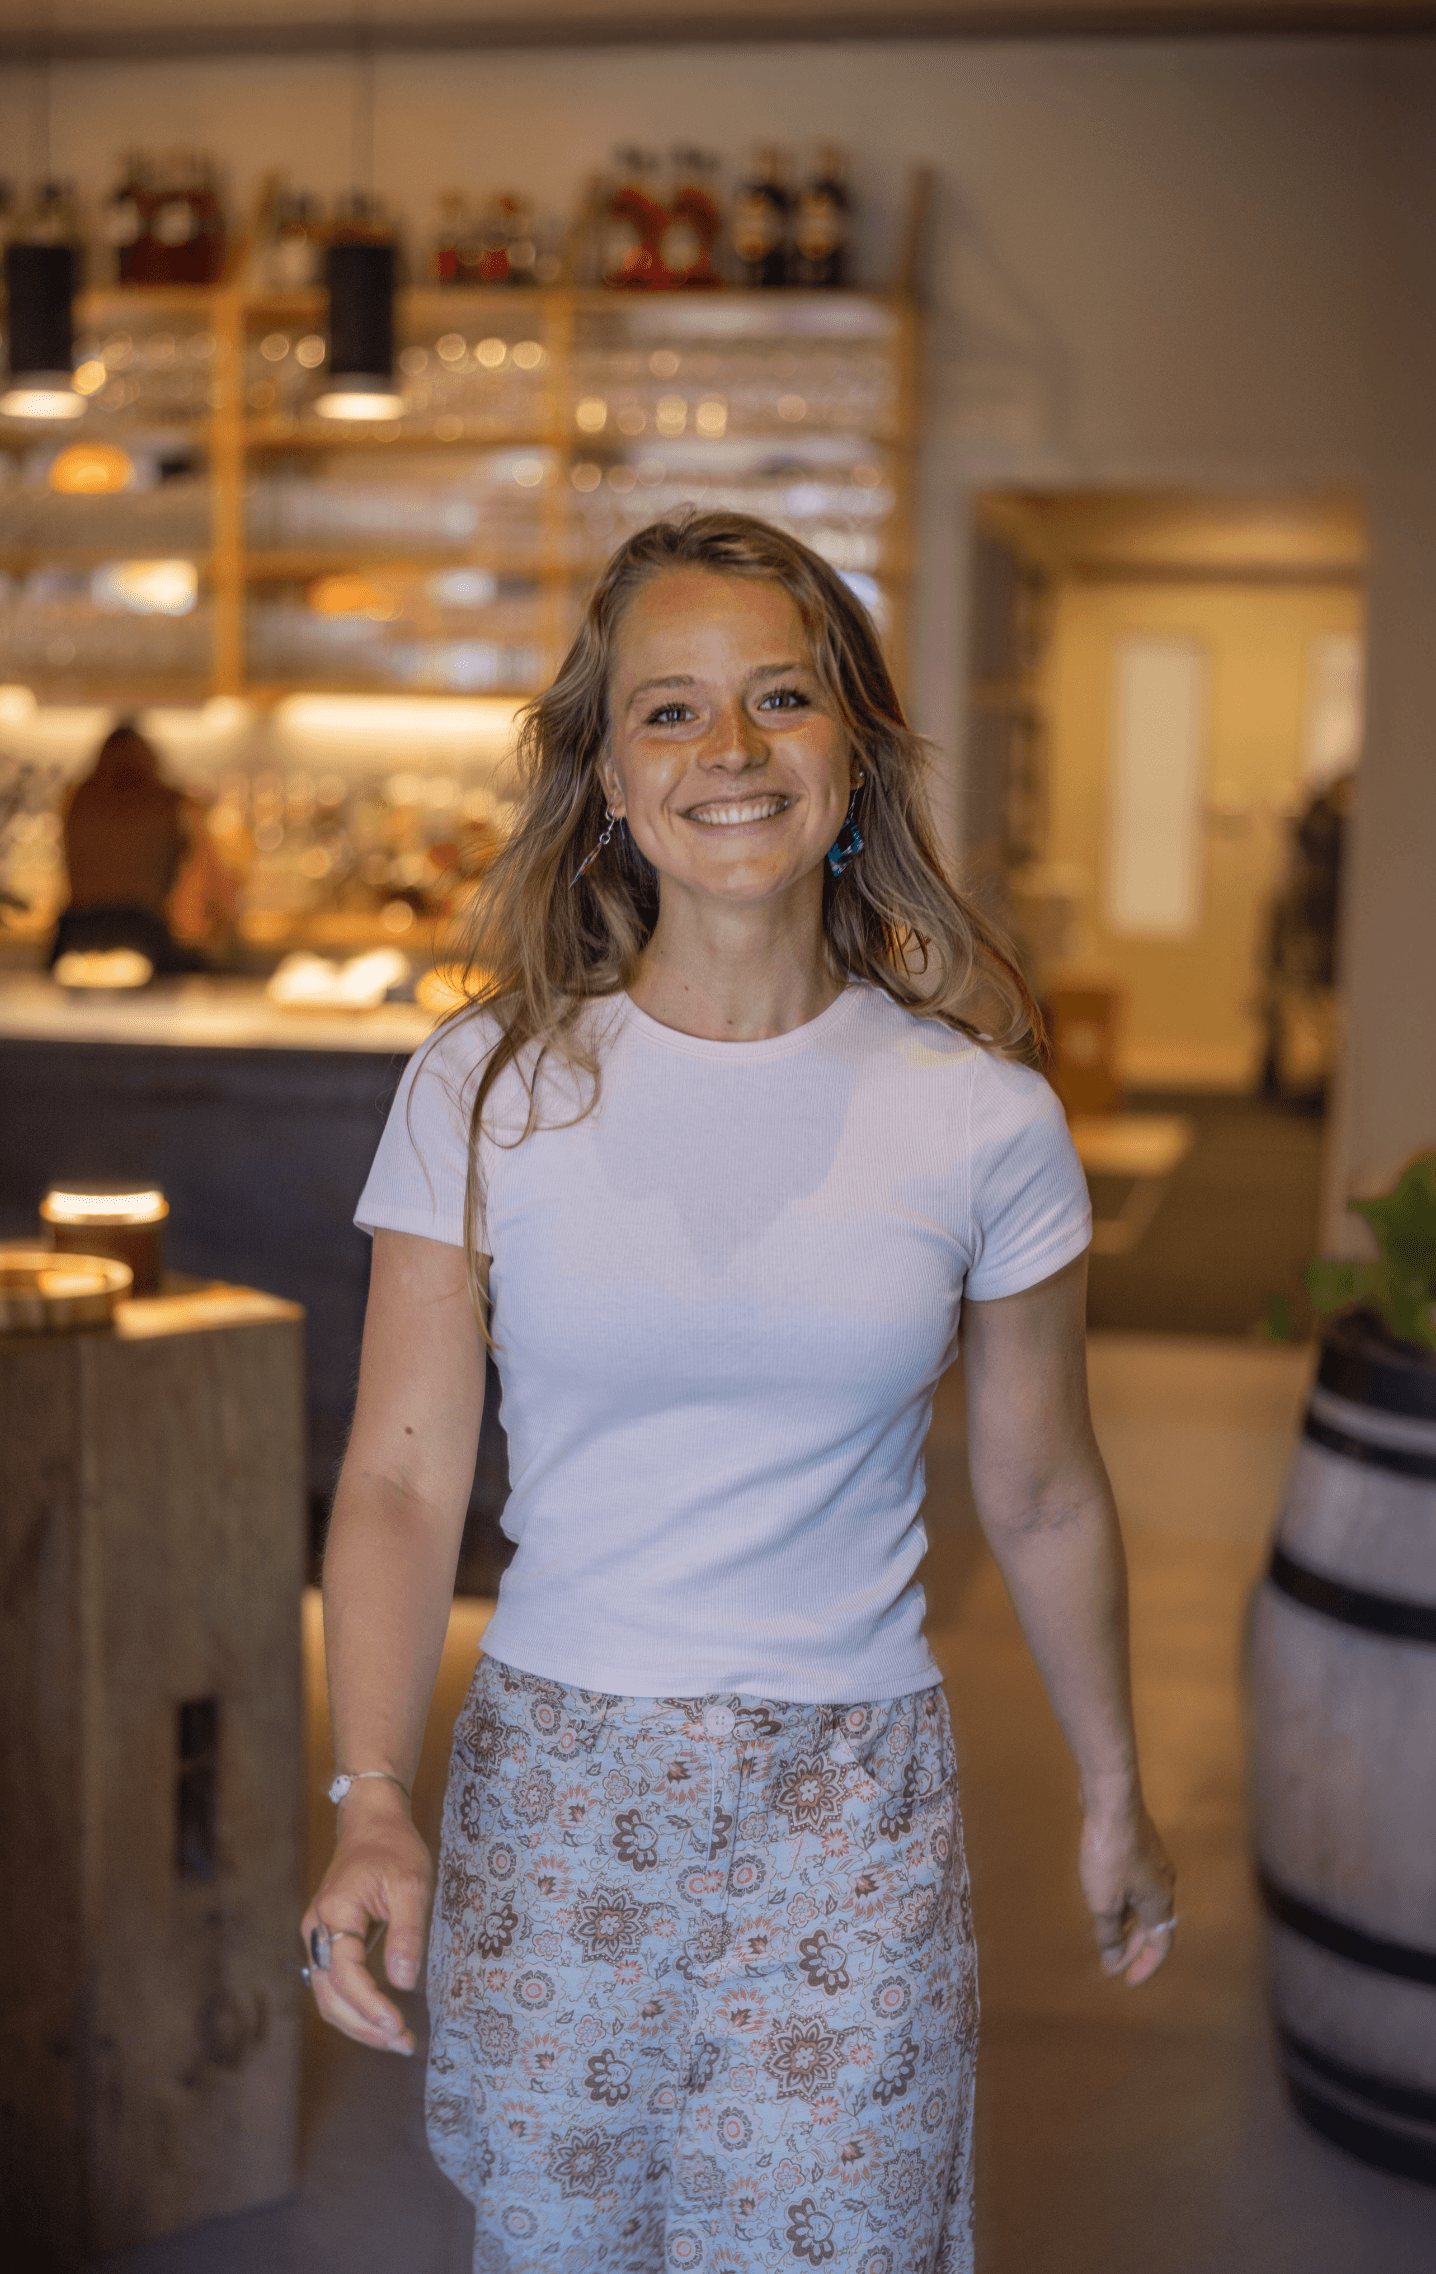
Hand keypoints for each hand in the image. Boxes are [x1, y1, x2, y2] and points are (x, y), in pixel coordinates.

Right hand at [301, 1787, 433, 2053]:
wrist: (372, 1822)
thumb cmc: (393, 1848)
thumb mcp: (410, 1884)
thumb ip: (407, 1933)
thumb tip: (404, 1983)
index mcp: (335, 1913)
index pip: (345, 1975)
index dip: (369, 2006)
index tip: (398, 2027)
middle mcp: (317, 1930)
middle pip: (329, 1996)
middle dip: (365, 2026)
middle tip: (403, 2043)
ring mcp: (318, 1937)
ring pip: (327, 1997)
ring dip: (358, 2023)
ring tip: (397, 2040)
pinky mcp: (327, 1941)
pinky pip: (333, 1985)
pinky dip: (354, 2008)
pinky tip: (381, 2019)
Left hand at [1078, 1791, 1175, 1987]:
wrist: (1112, 1801)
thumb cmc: (1109, 1854)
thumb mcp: (1104, 1902)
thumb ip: (1109, 1933)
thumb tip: (1112, 1959)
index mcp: (1160, 1901)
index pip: (1161, 1945)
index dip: (1145, 1965)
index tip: (1126, 1980)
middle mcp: (1164, 1883)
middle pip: (1153, 1925)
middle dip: (1133, 1947)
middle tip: (1111, 1961)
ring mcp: (1153, 1863)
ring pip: (1144, 1904)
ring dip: (1128, 1924)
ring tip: (1107, 1935)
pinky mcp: (1140, 1847)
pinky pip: (1136, 1886)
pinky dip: (1124, 1902)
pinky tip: (1106, 1899)